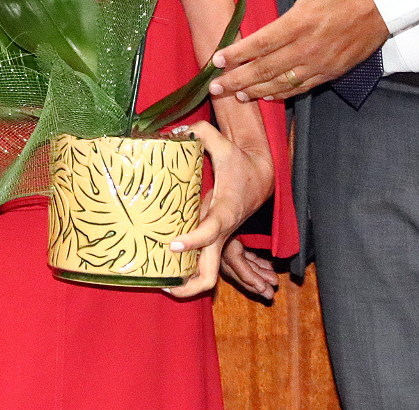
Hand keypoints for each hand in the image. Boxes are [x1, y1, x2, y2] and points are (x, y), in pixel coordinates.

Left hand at [164, 120, 275, 298]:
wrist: (261, 177)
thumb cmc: (239, 163)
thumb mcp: (224, 144)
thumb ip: (202, 133)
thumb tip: (177, 131)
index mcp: (226, 211)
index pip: (211, 231)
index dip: (193, 241)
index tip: (172, 244)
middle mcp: (222, 233)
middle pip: (212, 275)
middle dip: (190, 287)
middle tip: (163, 284)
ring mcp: (218, 241)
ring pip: (207, 276)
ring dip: (187, 285)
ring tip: (158, 280)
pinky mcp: (213, 241)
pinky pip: (201, 262)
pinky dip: (187, 270)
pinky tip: (164, 265)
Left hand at [207, 0, 388, 101]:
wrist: (388, 0)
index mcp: (300, 21)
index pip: (260, 43)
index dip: (236, 54)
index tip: (216, 60)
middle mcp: (308, 46)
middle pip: (265, 68)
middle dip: (237, 80)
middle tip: (216, 88)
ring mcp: (321, 62)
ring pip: (283, 82)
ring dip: (257, 90)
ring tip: (237, 96)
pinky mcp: (333, 70)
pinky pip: (304, 86)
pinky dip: (284, 93)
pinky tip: (269, 95)